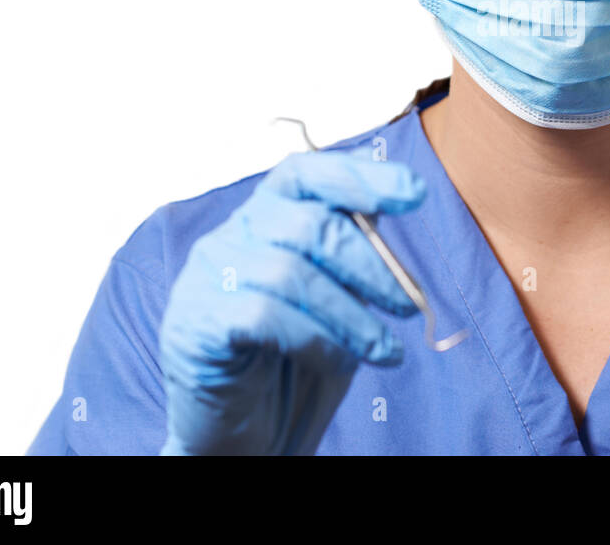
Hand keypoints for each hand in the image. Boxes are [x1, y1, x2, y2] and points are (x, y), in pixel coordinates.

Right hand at [158, 148, 424, 454]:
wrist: (243, 436)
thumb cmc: (294, 363)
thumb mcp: (336, 298)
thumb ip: (353, 250)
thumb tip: (398, 198)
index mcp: (261, 219)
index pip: (304, 173)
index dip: (360, 177)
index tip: (415, 194)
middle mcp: (227, 237)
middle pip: (307, 223)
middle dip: (371, 265)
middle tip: (407, 306)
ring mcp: (205, 278)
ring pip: (291, 272)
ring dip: (353, 316)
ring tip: (385, 351)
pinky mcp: (194, 323)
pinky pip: (266, 316)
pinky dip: (318, 341)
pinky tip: (341, 364)